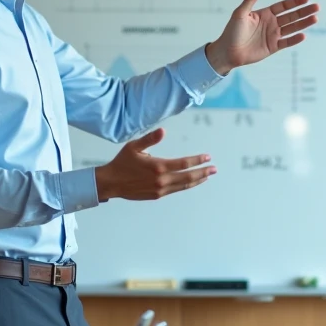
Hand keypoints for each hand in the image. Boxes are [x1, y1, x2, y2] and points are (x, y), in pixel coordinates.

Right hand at [95, 128, 214, 201]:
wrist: (111, 183)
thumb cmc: (122, 163)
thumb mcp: (134, 147)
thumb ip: (150, 139)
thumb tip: (163, 130)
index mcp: (158, 166)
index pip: (184, 163)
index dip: (197, 160)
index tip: (207, 157)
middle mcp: (162, 179)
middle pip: (188, 176)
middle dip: (203, 172)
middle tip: (214, 169)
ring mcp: (160, 189)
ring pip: (183, 185)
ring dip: (197, 180)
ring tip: (207, 176)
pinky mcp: (157, 195)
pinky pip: (176, 190)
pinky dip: (185, 186)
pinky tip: (191, 182)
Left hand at [204, 0, 318, 74]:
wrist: (227, 52)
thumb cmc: (231, 31)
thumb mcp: (241, 12)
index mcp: (265, 14)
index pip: (283, 6)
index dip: (295, 2)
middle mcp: (271, 23)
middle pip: (291, 16)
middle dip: (304, 11)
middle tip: (316, 7)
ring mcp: (273, 35)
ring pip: (292, 28)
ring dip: (303, 23)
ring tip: (315, 18)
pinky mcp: (273, 47)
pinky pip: (287, 42)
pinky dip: (295, 39)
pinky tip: (304, 35)